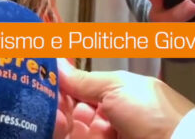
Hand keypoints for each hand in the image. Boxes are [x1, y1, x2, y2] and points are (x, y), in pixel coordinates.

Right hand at [58, 60, 194, 138]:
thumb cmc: (152, 113)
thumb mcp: (117, 87)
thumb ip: (84, 80)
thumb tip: (57, 62)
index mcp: (116, 97)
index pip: (79, 93)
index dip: (61, 90)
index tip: (42, 86)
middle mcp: (109, 120)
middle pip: (72, 115)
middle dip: (58, 110)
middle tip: (48, 108)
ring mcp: (107, 137)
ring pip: (74, 132)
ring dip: (62, 125)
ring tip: (62, 122)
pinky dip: (71, 136)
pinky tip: (64, 131)